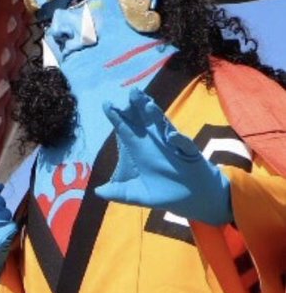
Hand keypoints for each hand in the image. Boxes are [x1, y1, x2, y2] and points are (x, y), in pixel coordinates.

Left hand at [95, 90, 232, 225]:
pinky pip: (184, 144)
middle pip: (145, 122)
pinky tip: (172, 137)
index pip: (126, 131)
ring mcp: (173, 146)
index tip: (106, 104)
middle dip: (138, 107)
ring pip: (164, 127)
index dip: (117, 118)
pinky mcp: (190, 153)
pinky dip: (179, 140)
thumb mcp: (140, 195)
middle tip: (131, 92)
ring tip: (147, 105)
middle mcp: (156, 143)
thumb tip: (97, 191)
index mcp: (141, 151)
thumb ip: (120, 193)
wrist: (196, 200)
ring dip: (157, 117)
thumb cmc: (168, 193)